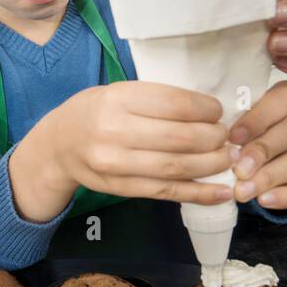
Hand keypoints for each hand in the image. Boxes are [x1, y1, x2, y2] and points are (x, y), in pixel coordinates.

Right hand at [51, 81, 234, 204]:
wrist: (58, 145)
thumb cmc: (95, 112)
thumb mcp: (118, 92)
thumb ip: (156, 99)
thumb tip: (207, 112)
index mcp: (117, 99)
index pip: (174, 104)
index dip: (205, 109)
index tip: (217, 111)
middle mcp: (114, 131)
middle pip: (179, 138)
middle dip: (213, 138)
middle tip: (226, 137)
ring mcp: (115, 164)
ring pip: (175, 167)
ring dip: (211, 165)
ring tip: (229, 159)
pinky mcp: (120, 188)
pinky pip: (166, 192)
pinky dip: (198, 194)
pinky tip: (222, 193)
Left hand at [227, 81, 286, 208]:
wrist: (269, 154)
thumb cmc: (252, 129)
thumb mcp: (245, 119)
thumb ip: (239, 124)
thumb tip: (221, 139)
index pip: (284, 99)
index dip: (258, 118)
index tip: (233, 137)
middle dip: (263, 151)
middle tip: (238, 171)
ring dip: (271, 177)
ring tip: (245, 191)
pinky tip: (264, 201)